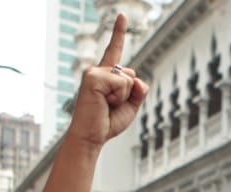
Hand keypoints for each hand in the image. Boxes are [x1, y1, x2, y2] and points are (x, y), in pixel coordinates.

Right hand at [67, 14, 148, 147]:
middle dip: (130, 94)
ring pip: (128, 79)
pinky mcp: (93, 77)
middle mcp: (98, 70)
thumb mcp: (131, 106)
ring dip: (124, 97)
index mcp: (106, 76)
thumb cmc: (107, 123)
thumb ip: (138, 90)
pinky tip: (104, 103)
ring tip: (106, 105)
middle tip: (110, 106)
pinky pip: (121, 83)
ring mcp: (94, 72)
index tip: (122, 15)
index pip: (114, 51)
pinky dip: (119, 97)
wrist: (91, 137)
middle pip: (132, 74)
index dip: (118, 32)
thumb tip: (137, 78)